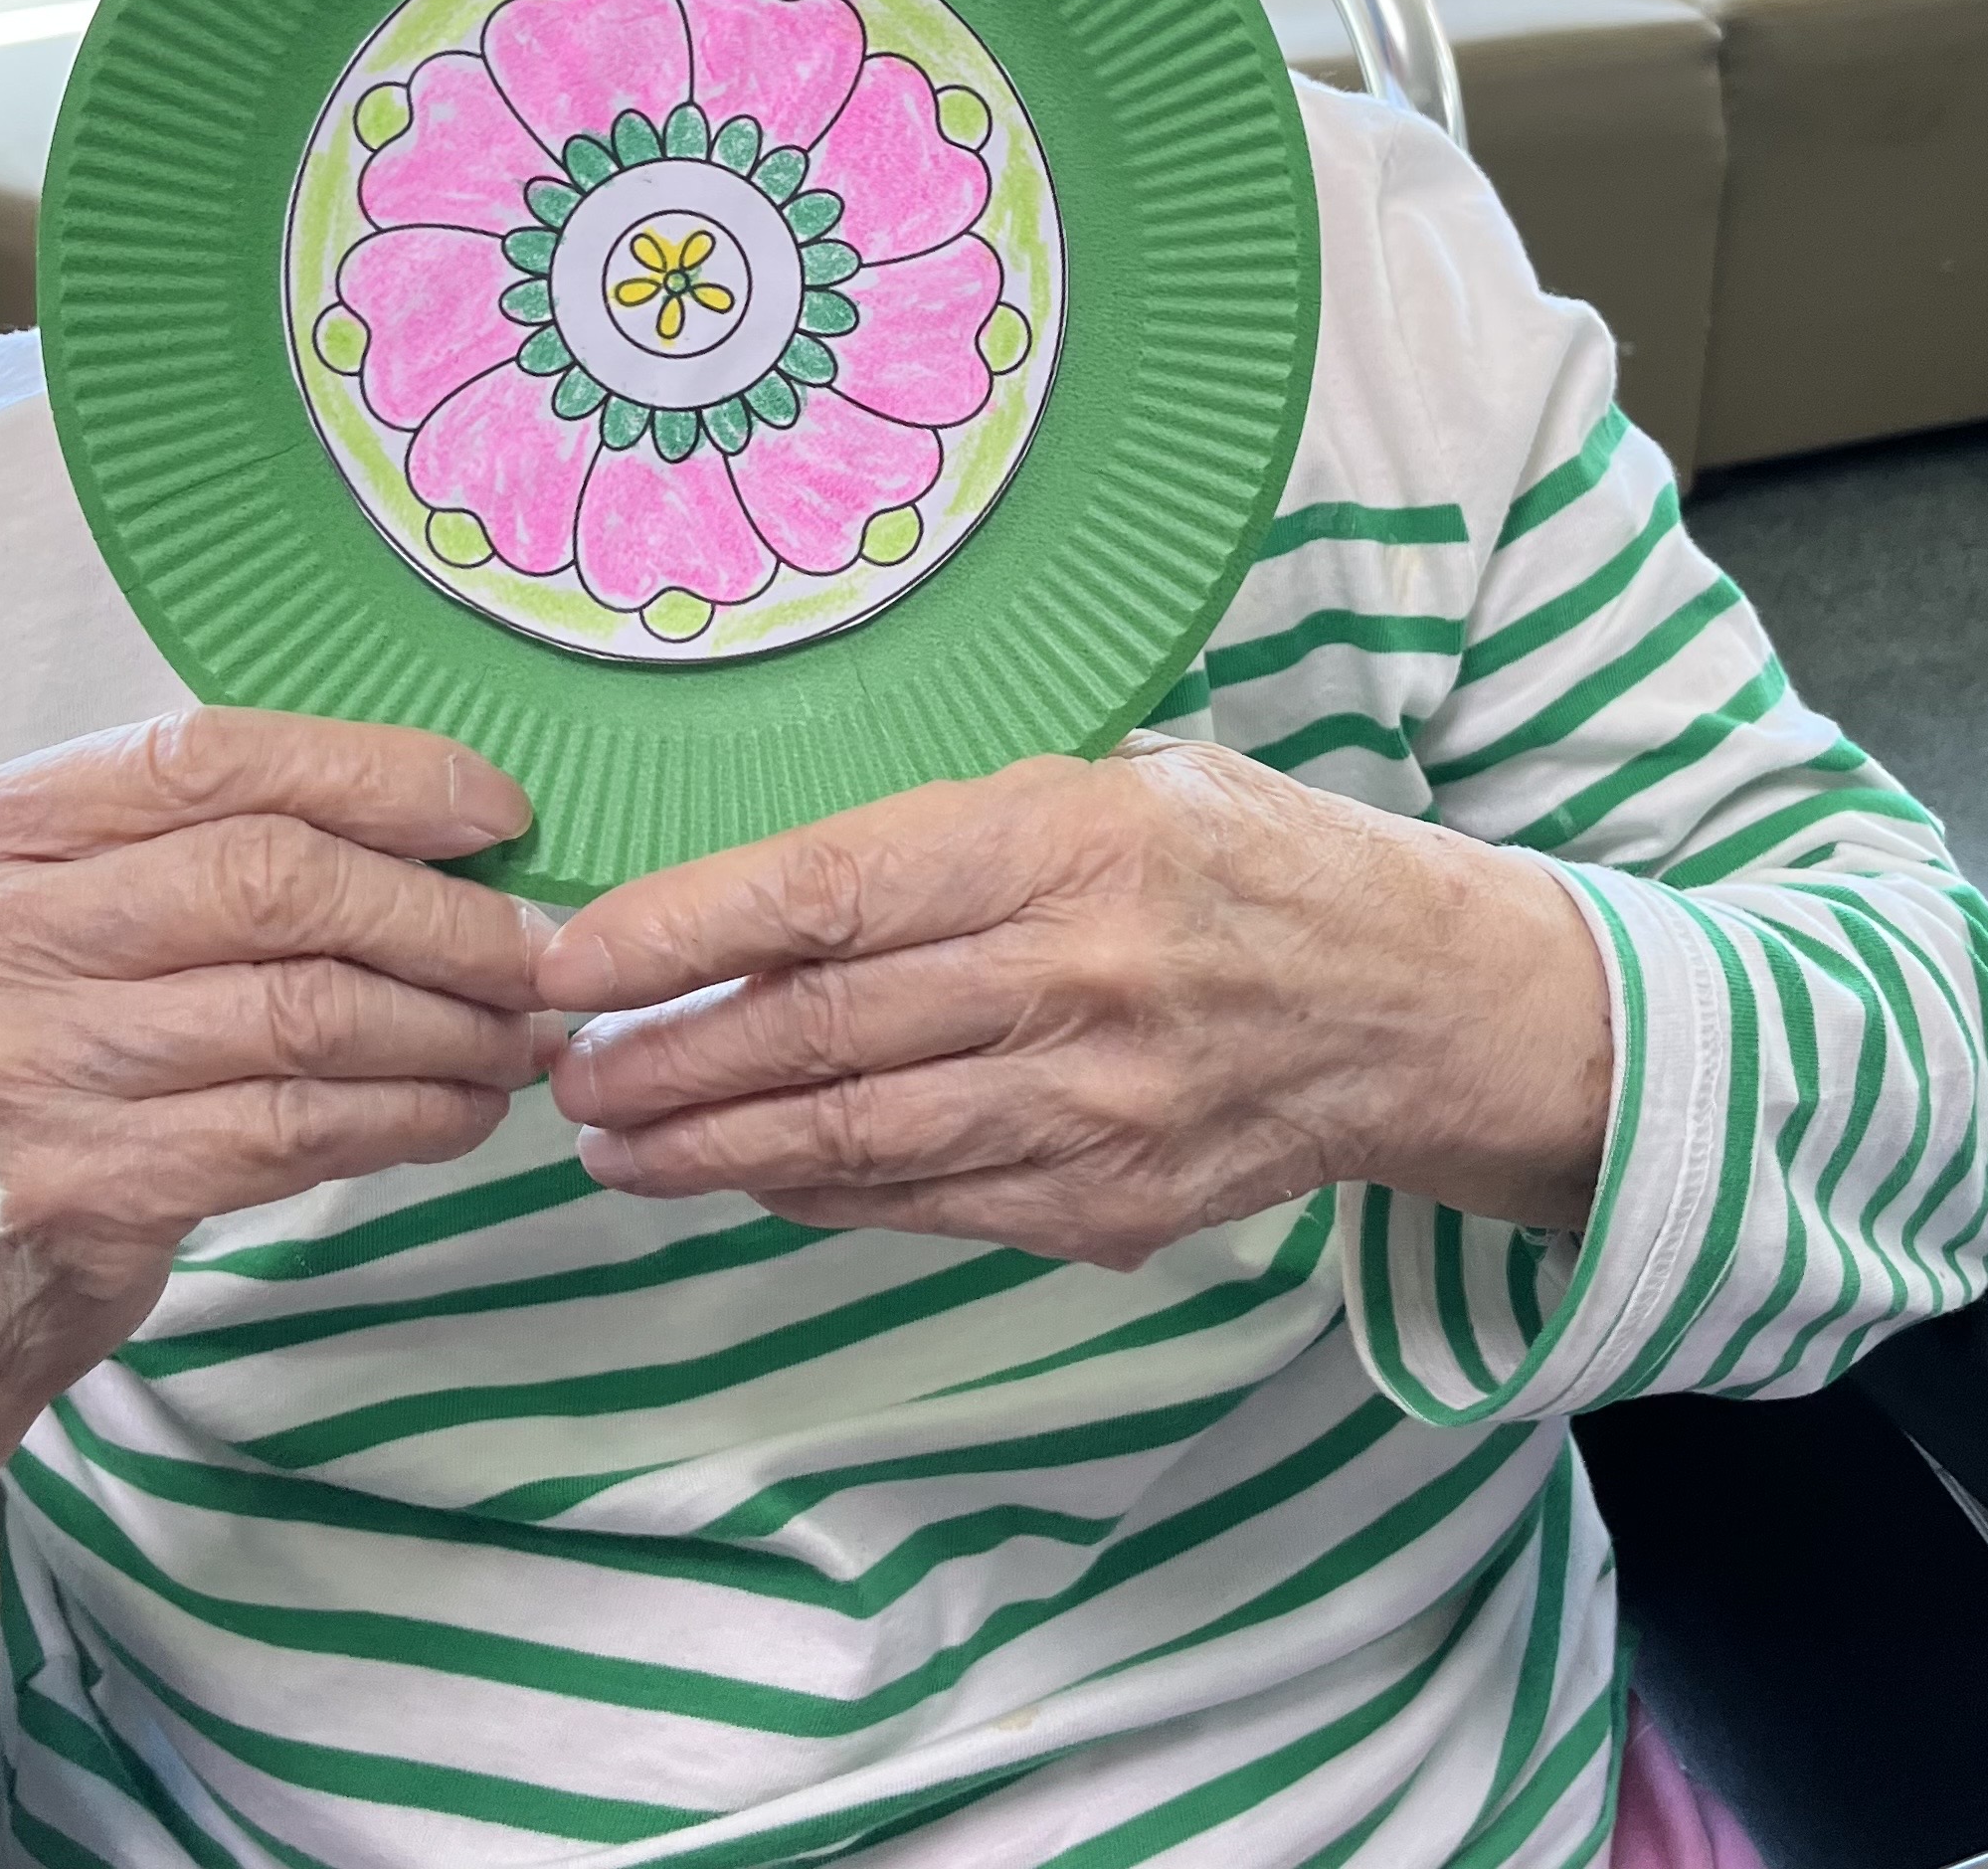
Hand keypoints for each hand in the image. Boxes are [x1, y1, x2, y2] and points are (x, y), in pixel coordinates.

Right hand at [0, 709, 552, 1643]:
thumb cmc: (37, 1057)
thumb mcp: (57, 915)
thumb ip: (203, 844)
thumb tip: (455, 820)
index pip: (204, 758)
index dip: (375, 774)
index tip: (497, 812)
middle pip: (270, 880)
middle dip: (439, 911)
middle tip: (537, 946)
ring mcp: (15, 1073)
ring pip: (304, 1011)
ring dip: (450, 1022)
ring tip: (522, 1031)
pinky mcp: (80, 1191)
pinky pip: (299, 1127)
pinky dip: (413, 1113)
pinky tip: (466, 1109)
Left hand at [538, 738, 1613, 1269]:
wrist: (1426, 1003)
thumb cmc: (1257, 860)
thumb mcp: (1127, 781)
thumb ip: (966, 837)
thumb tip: (779, 901)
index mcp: (1071, 842)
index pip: (830, 891)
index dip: (682, 932)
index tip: (574, 962)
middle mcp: (1079, 978)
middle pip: (820, 1032)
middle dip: (666, 1060)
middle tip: (562, 1071)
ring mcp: (1099, 1109)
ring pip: (858, 1140)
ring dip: (713, 1150)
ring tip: (614, 1146)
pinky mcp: (1117, 1206)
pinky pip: (931, 1203)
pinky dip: (823, 1194)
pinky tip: (747, 1178)